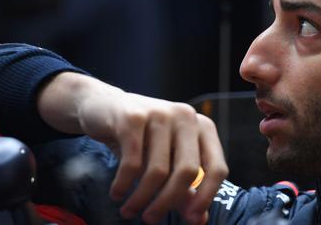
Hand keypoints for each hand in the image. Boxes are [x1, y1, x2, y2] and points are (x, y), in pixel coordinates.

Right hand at [38, 72, 227, 224]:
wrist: (103, 107)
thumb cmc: (142, 138)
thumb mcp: (166, 160)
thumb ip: (185, 189)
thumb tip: (199, 220)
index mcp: (203, 127)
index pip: (217, 167)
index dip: (207, 196)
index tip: (191, 219)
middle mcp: (186, 117)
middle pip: (188, 171)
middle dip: (168, 202)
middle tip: (150, 220)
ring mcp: (161, 114)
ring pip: (157, 171)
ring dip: (141, 198)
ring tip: (129, 210)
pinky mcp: (133, 117)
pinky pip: (132, 162)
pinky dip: (123, 184)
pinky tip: (117, 194)